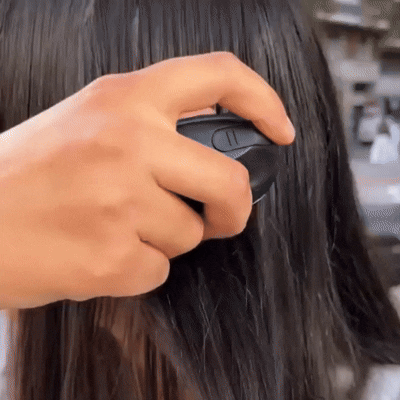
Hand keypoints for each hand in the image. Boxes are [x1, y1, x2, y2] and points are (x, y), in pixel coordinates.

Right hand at [0, 52, 294, 308]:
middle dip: (234, 209)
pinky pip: (159, 270)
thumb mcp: (88, 121)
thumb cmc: (30, 172)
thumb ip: (151, 124)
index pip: (219, 76)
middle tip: (222, 216)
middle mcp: (129, 143)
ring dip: (167, 238)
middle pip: (229, 181)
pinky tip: (100, 253)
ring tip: (118, 227)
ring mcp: (122, 203)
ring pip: (192, 234)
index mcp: (124, 98)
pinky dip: (140, 267)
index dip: (263, 100)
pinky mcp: (114, 259)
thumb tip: (208, 138)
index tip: (280, 129)